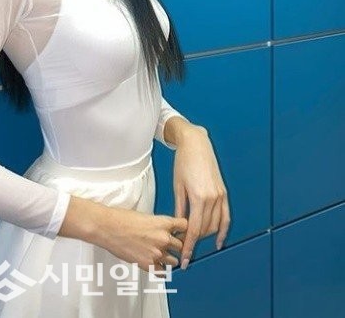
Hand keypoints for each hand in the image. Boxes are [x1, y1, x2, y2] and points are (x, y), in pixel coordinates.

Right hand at [94, 205, 188, 274]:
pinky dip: (161, 270)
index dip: (182, 229)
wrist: (108, 228)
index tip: (180, 231)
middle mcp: (163, 239)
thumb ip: (158, 225)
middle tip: (170, 245)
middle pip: (181, 245)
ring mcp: (157, 253)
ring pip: (174, 261)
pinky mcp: (148, 265)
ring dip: (169, 258)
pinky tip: (156, 265)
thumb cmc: (121, 219)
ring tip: (161, 255)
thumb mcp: (145, 216)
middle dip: (176, 245)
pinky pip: (163, 272)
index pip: (185, 226)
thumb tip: (163, 230)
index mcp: (163, 223)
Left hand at [172, 125, 230, 267]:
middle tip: (183, 246)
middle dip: (194, 240)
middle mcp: (212, 198)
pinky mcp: (224, 193)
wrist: (196, 144)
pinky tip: (218, 241)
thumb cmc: (183, 162)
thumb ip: (180, 209)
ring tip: (193, 239)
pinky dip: (223, 230)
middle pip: (205, 229)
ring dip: (205, 235)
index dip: (189, 246)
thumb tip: (178, 228)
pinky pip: (226, 216)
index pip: (195, 230)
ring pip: (215, 225)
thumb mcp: (177, 186)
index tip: (185, 258)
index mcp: (199, 197)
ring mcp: (220, 196)